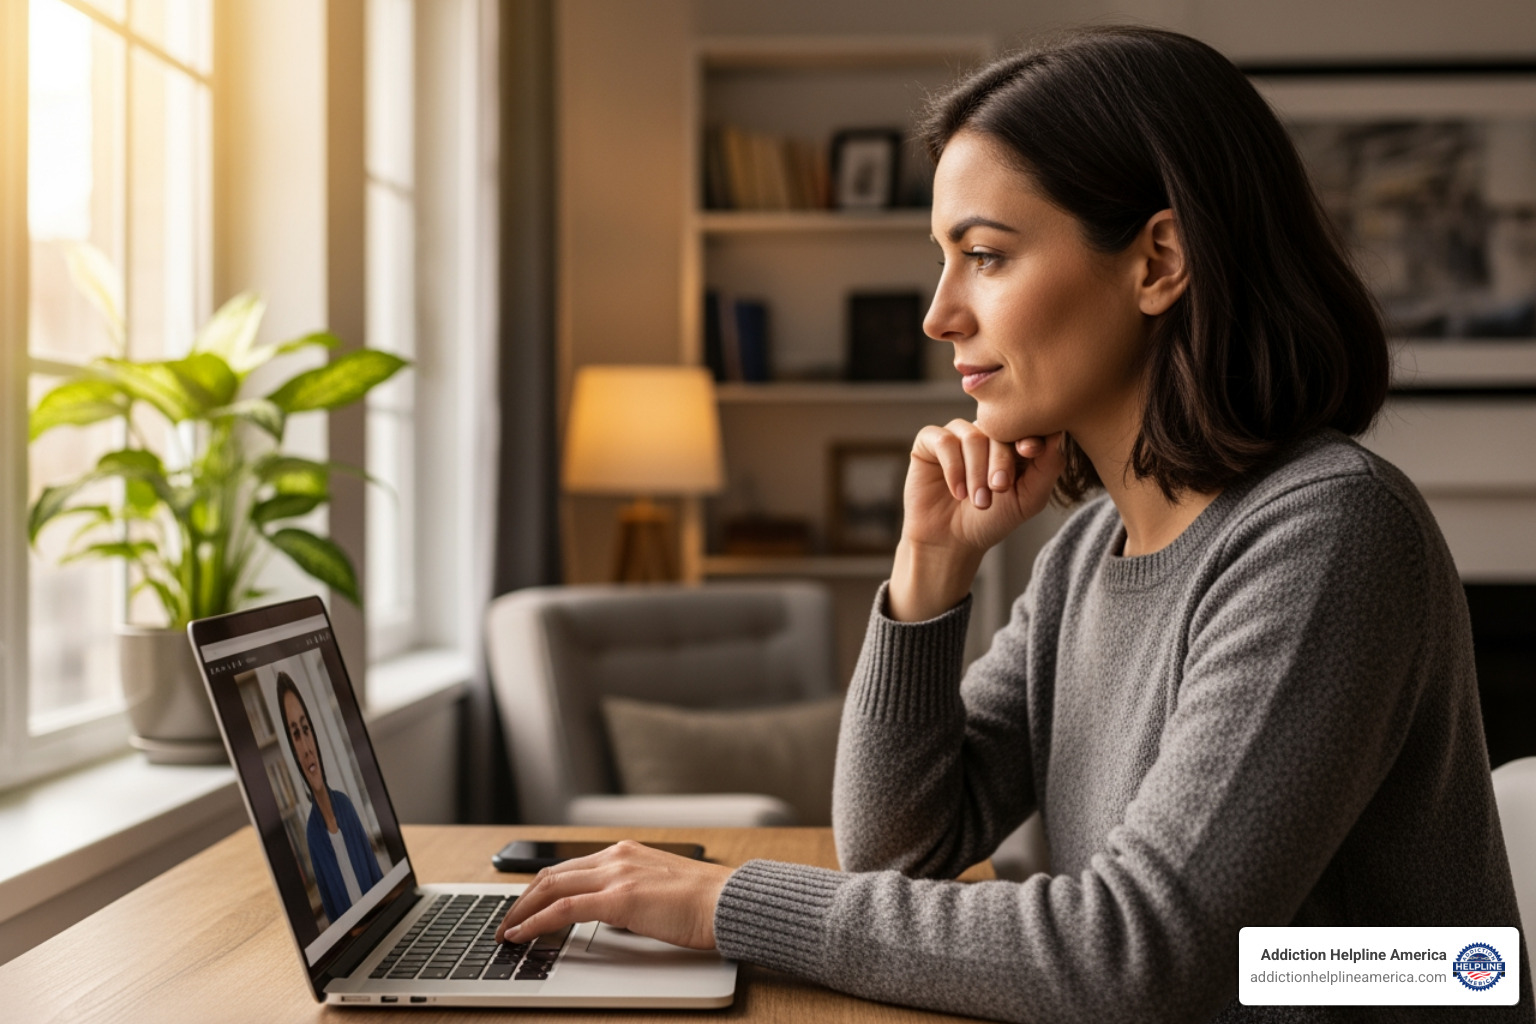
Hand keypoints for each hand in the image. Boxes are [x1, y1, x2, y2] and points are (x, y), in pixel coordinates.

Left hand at [494, 840, 734, 950]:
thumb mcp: (659, 890)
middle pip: (552, 874)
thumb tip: (609, 914)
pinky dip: (536, 921)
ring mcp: (617, 874)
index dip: (541, 888)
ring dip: (522, 910)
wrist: (729, 903)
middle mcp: (616, 856)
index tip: (525, 905)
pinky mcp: (620, 898)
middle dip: (523, 899)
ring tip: (507, 931)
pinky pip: (564, 909)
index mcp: (626, 852)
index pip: (570, 868)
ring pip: (551, 888)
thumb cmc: (704, 903)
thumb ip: (630, 895)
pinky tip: (522, 934)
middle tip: (507, 921)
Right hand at [888, 425, 1064, 621]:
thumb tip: (1057, 434)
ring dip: (976, 471)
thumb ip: (1047, 468)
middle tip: (999, 489)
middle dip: (1001, 461)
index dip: (1028, 433)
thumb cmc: (992, 519)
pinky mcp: (930, 441)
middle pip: (998, 430)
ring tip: (977, 500)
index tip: (1030, 451)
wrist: (952, 540)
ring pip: (972, 436)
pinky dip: (953, 467)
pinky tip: (957, 492)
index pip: (1025, 424)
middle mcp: (985, 433)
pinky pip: (944, 441)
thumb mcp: (1029, 499)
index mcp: (1012, 442)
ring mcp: (957, 435)